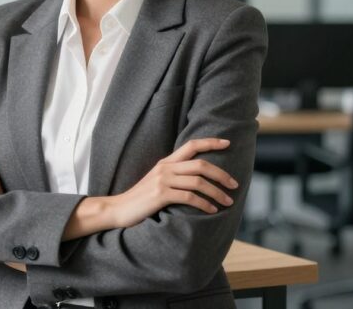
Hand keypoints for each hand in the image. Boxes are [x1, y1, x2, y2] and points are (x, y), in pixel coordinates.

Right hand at [107, 138, 238, 228]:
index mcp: (165, 162)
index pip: (191, 145)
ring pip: (198, 182)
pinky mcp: (160, 195)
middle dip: (221, 174)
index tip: (227, 143)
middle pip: (201, 164)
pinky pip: (189, 197)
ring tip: (228, 201)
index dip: (210, 142)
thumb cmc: (140, 198)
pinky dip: (204, 204)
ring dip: (217, 192)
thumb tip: (197, 179)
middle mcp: (165, 168)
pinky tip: (211, 210)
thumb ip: (173, 176)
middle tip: (234, 184)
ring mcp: (162, 181)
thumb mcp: (157, 182)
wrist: (117, 209)